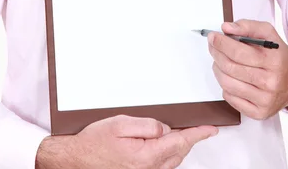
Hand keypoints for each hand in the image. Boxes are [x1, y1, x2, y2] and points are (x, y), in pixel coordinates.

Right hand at [35, 114, 217, 168]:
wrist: (76, 159)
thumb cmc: (94, 141)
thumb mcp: (121, 123)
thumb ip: (147, 125)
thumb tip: (165, 128)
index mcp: (146, 157)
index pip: (180, 143)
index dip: (198, 135)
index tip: (211, 129)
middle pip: (179, 152)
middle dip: (187, 138)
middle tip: (192, 123)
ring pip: (172, 160)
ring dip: (177, 146)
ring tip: (173, 131)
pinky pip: (163, 166)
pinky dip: (167, 154)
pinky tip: (161, 144)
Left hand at [208, 19, 287, 120]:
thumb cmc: (279, 56)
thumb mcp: (268, 33)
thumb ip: (247, 26)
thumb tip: (226, 28)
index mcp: (274, 61)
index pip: (239, 53)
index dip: (221, 44)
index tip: (213, 37)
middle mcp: (270, 82)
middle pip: (230, 68)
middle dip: (216, 54)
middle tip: (213, 46)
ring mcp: (265, 100)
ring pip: (227, 84)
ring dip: (217, 69)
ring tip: (219, 61)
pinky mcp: (259, 113)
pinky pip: (231, 99)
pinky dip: (225, 86)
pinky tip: (230, 77)